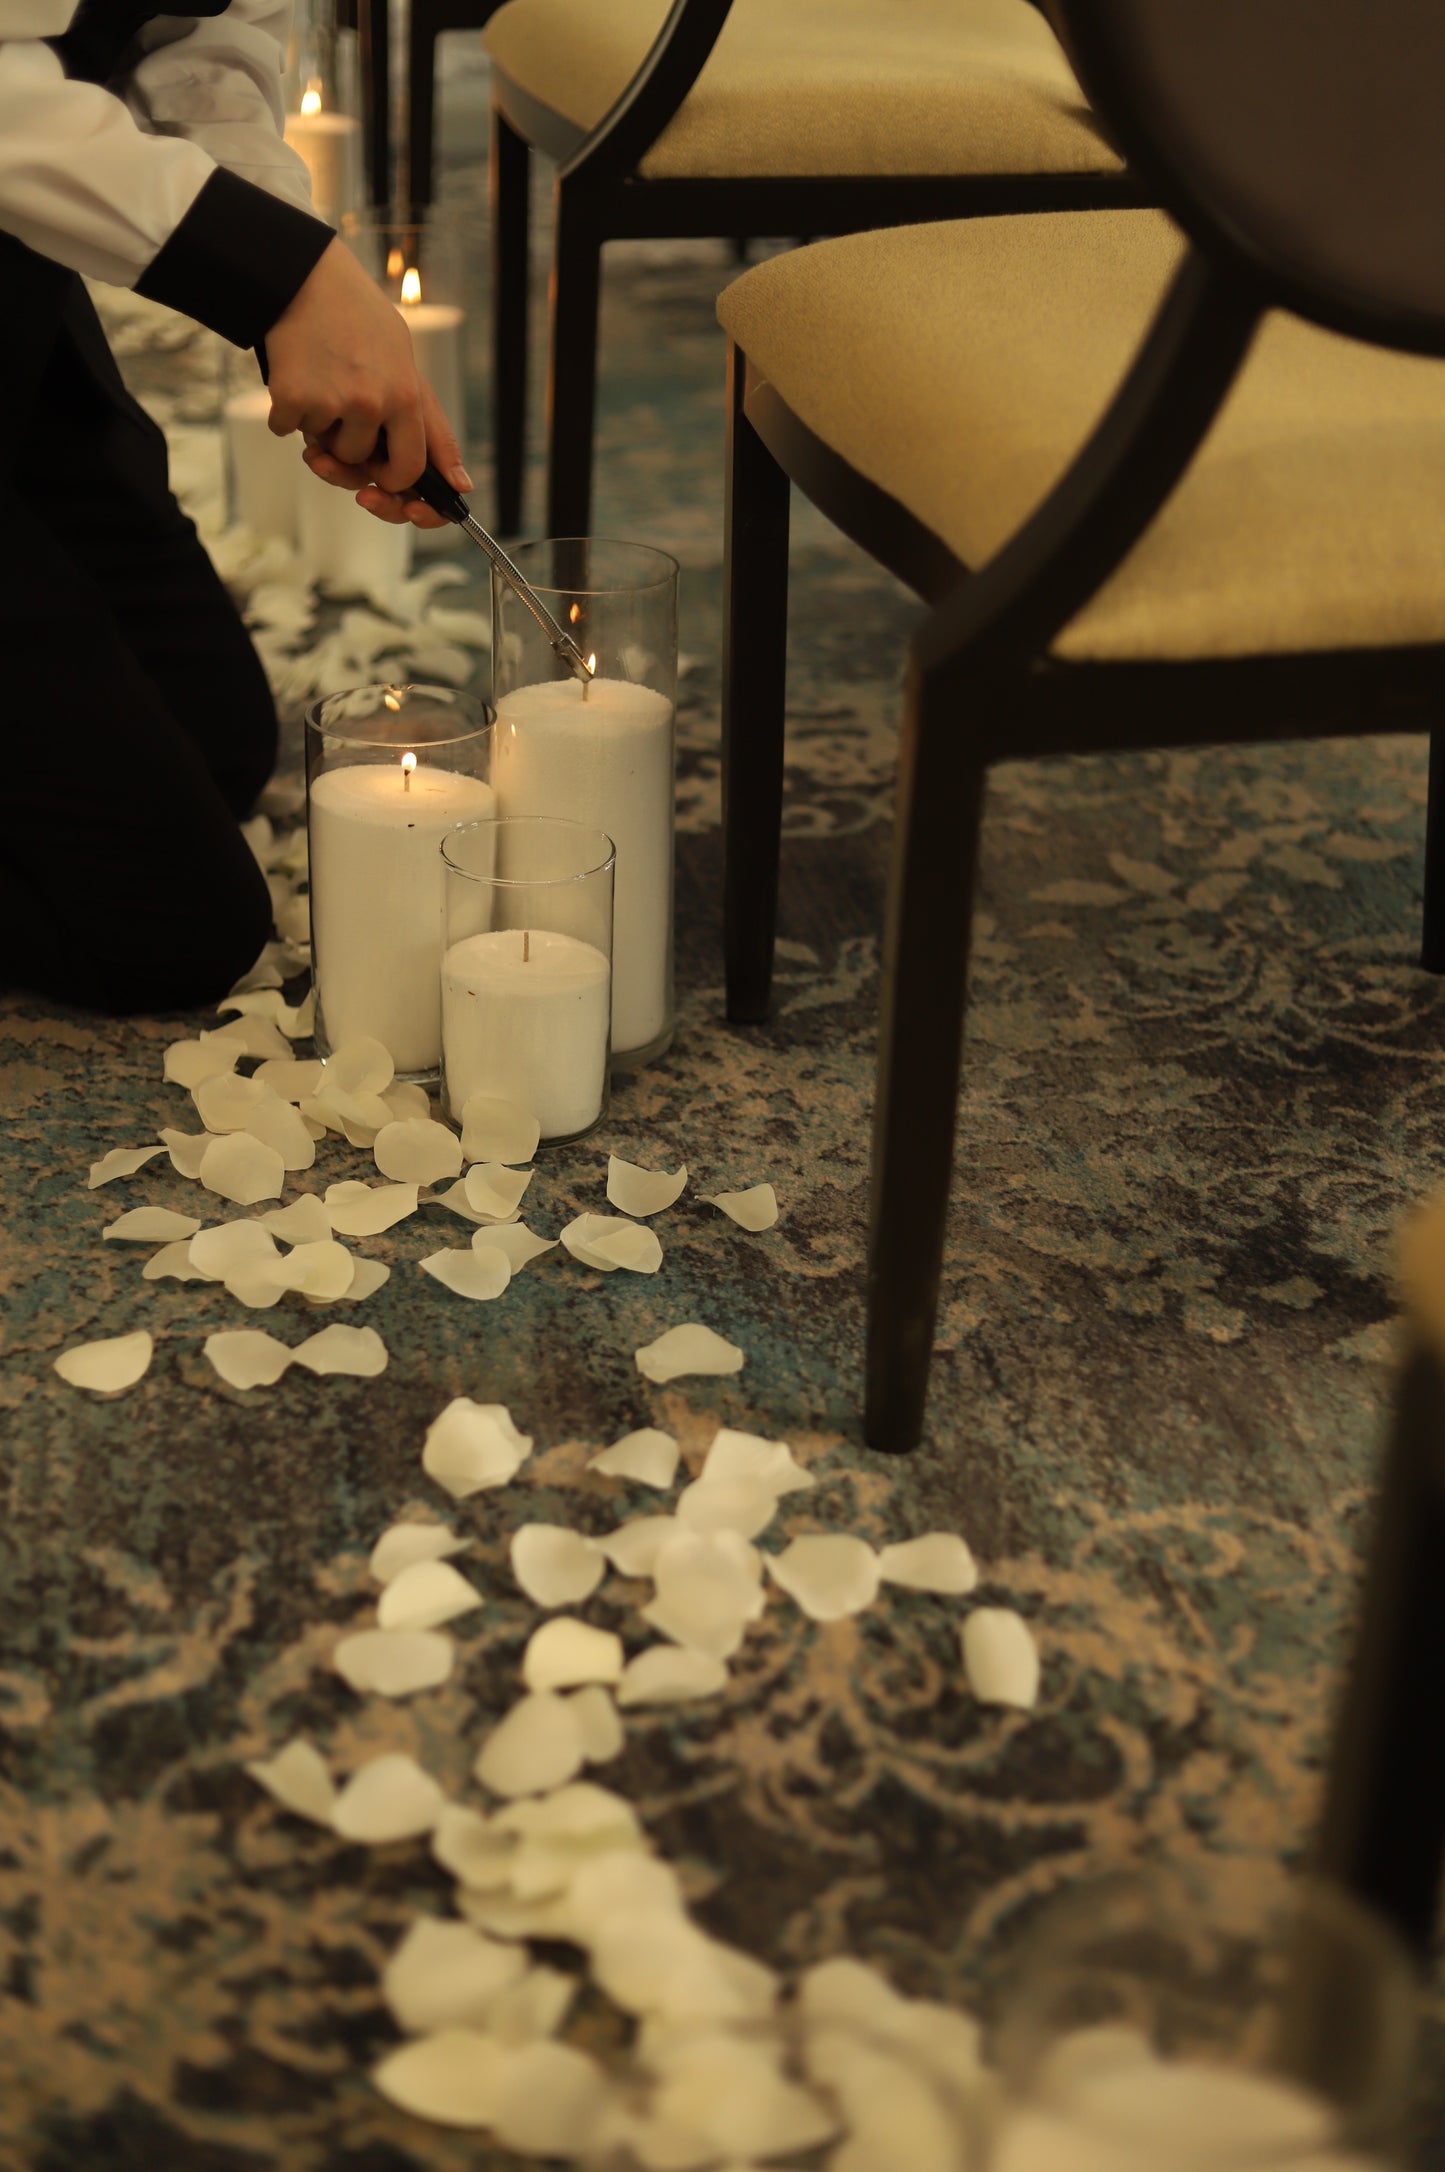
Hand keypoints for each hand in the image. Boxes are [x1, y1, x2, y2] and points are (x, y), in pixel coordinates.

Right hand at [264, 238, 471, 526]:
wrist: (305, 277)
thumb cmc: (359, 321)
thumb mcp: (405, 365)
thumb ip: (430, 427)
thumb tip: (462, 484)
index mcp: (406, 396)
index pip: (410, 470)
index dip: (394, 481)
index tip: (381, 475)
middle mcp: (373, 403)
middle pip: (361, 463)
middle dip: (350, 450)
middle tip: (343, 412)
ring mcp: (332, 401)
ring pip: (324, 449)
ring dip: (318, 426)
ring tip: (321, 380)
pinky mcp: (292, 397)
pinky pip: (286, 429)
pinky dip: (285, 411)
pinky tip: (295, 375)